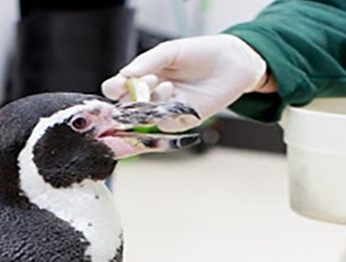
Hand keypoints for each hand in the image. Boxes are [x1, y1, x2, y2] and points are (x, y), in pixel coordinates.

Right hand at [101, 35, 270, 131]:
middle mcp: (150, 95)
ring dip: (151, 102)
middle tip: (144, 83)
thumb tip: (124, 74)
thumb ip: (146, 62)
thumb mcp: (169, 52)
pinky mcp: (181, 120)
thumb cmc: (199, 53)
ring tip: (168, 85)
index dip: (115, 88)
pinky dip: (166, 112)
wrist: (231, 63)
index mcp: (142, 76)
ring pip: (144, 118)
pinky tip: (176, 96)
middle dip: (131, 97)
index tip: (124, 82)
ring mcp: (165, 109)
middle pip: (125, 106)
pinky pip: (164, 125)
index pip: (115, 88)